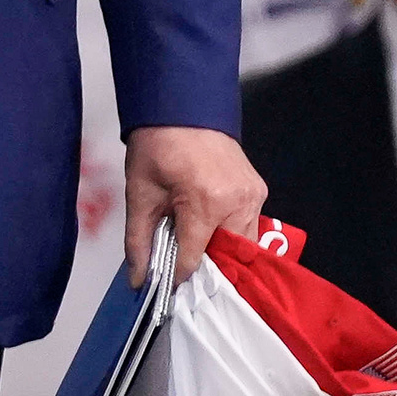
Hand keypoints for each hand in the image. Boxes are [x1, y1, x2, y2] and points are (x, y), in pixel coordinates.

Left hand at [124, 126, 265, 284]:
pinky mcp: (258, 190)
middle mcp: (237, 201)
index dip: (178, 277)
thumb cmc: (158, 144)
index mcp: (205, 201)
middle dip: (207, 271)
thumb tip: (139, 278)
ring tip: (197, 254)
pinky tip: (211, 235)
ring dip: (222, 256)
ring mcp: (253, 195)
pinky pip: (249, 228)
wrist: (182, 107)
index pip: (194, 258)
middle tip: (185, 276)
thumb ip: (138, 241)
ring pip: (244, 246)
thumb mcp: (139, 193)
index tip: (167, 288)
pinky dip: (232, 238)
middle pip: (228, 258)